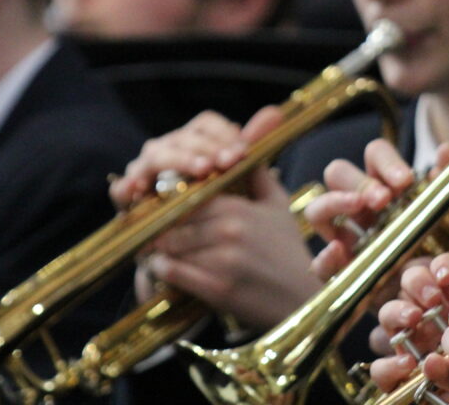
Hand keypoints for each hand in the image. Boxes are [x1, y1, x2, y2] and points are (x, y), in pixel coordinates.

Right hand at [110, 106, 283, 206]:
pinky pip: (123, 187)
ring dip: (180, 159)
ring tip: (202, 170)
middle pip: (183, 136)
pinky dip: (129, 185)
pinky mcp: (128, 198)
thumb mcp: (241, 181)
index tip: (242, 151)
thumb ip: (251, 147)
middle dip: (208, 147)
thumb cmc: (219, 212)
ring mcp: (146, 172)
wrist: (196, 257)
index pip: (206, 124)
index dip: (223, 133)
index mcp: (195, 142)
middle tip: (229, 161)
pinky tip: (142, 188)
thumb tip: (276, 113)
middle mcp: (169, 150)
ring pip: (157, 154)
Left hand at [139, 165, 320, 329]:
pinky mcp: (217, 289)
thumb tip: (242, 150)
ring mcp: (222, 261)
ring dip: (157, 249)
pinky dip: (163, 270)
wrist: (301, 297)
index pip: (189, 197)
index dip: (170, 202)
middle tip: (147, 230)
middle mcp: (229, 231)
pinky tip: (161, 267)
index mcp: (239, 208)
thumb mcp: (278, 205)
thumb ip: (258, 175)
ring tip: (150, 249)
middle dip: (158, 226)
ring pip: (171, 247)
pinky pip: (175, 274)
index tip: (159, 207)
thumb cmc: (288, 249)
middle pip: (174, 222)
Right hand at [305, 138, 417, 279]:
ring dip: (334, 202)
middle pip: (340, 174)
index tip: (406, 181)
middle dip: (359, 182)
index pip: (376, 157)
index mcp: (392, 189)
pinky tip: (339, 251)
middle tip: (383, 199)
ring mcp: (351, 243)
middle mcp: (365, 211)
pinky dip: (325, 257)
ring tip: (358, 208)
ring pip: (319, 210)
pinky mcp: (348, 279)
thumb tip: (445, 150)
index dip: (386, 161)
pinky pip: (321, 266)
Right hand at [369, 253, 448, 392]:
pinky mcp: (404, 380)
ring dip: (398, 311)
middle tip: (433, 300)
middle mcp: (433, 317)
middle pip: (412, 281)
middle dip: (419, 283)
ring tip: (415, 319)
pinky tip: (409, 364)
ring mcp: (414, 345)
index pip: (446, 269)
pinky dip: (389, 364)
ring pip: (389, 315)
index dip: (443, 266)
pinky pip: (381, 369)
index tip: (448, 277)